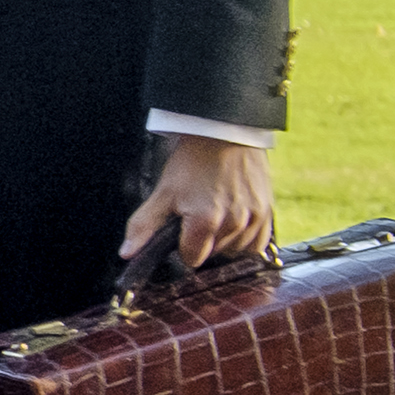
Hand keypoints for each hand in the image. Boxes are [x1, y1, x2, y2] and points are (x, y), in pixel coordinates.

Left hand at [122, 133, 276, 274]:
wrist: (222, 136)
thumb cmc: (191, 164)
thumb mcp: (162, 193)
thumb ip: (143, 226)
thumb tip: (127, 254)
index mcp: (204, 221)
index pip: (192, 259)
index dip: (184, 246)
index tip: (183, 228)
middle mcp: (233, 223)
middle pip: (213, 255)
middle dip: (203, 241)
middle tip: (199, 215)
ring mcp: (253, 218)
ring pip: (235, 251)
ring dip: (225, 241)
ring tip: (217, 214)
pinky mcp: (267, 212)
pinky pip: (258, 243)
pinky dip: (246, 239)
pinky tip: (235, 224)